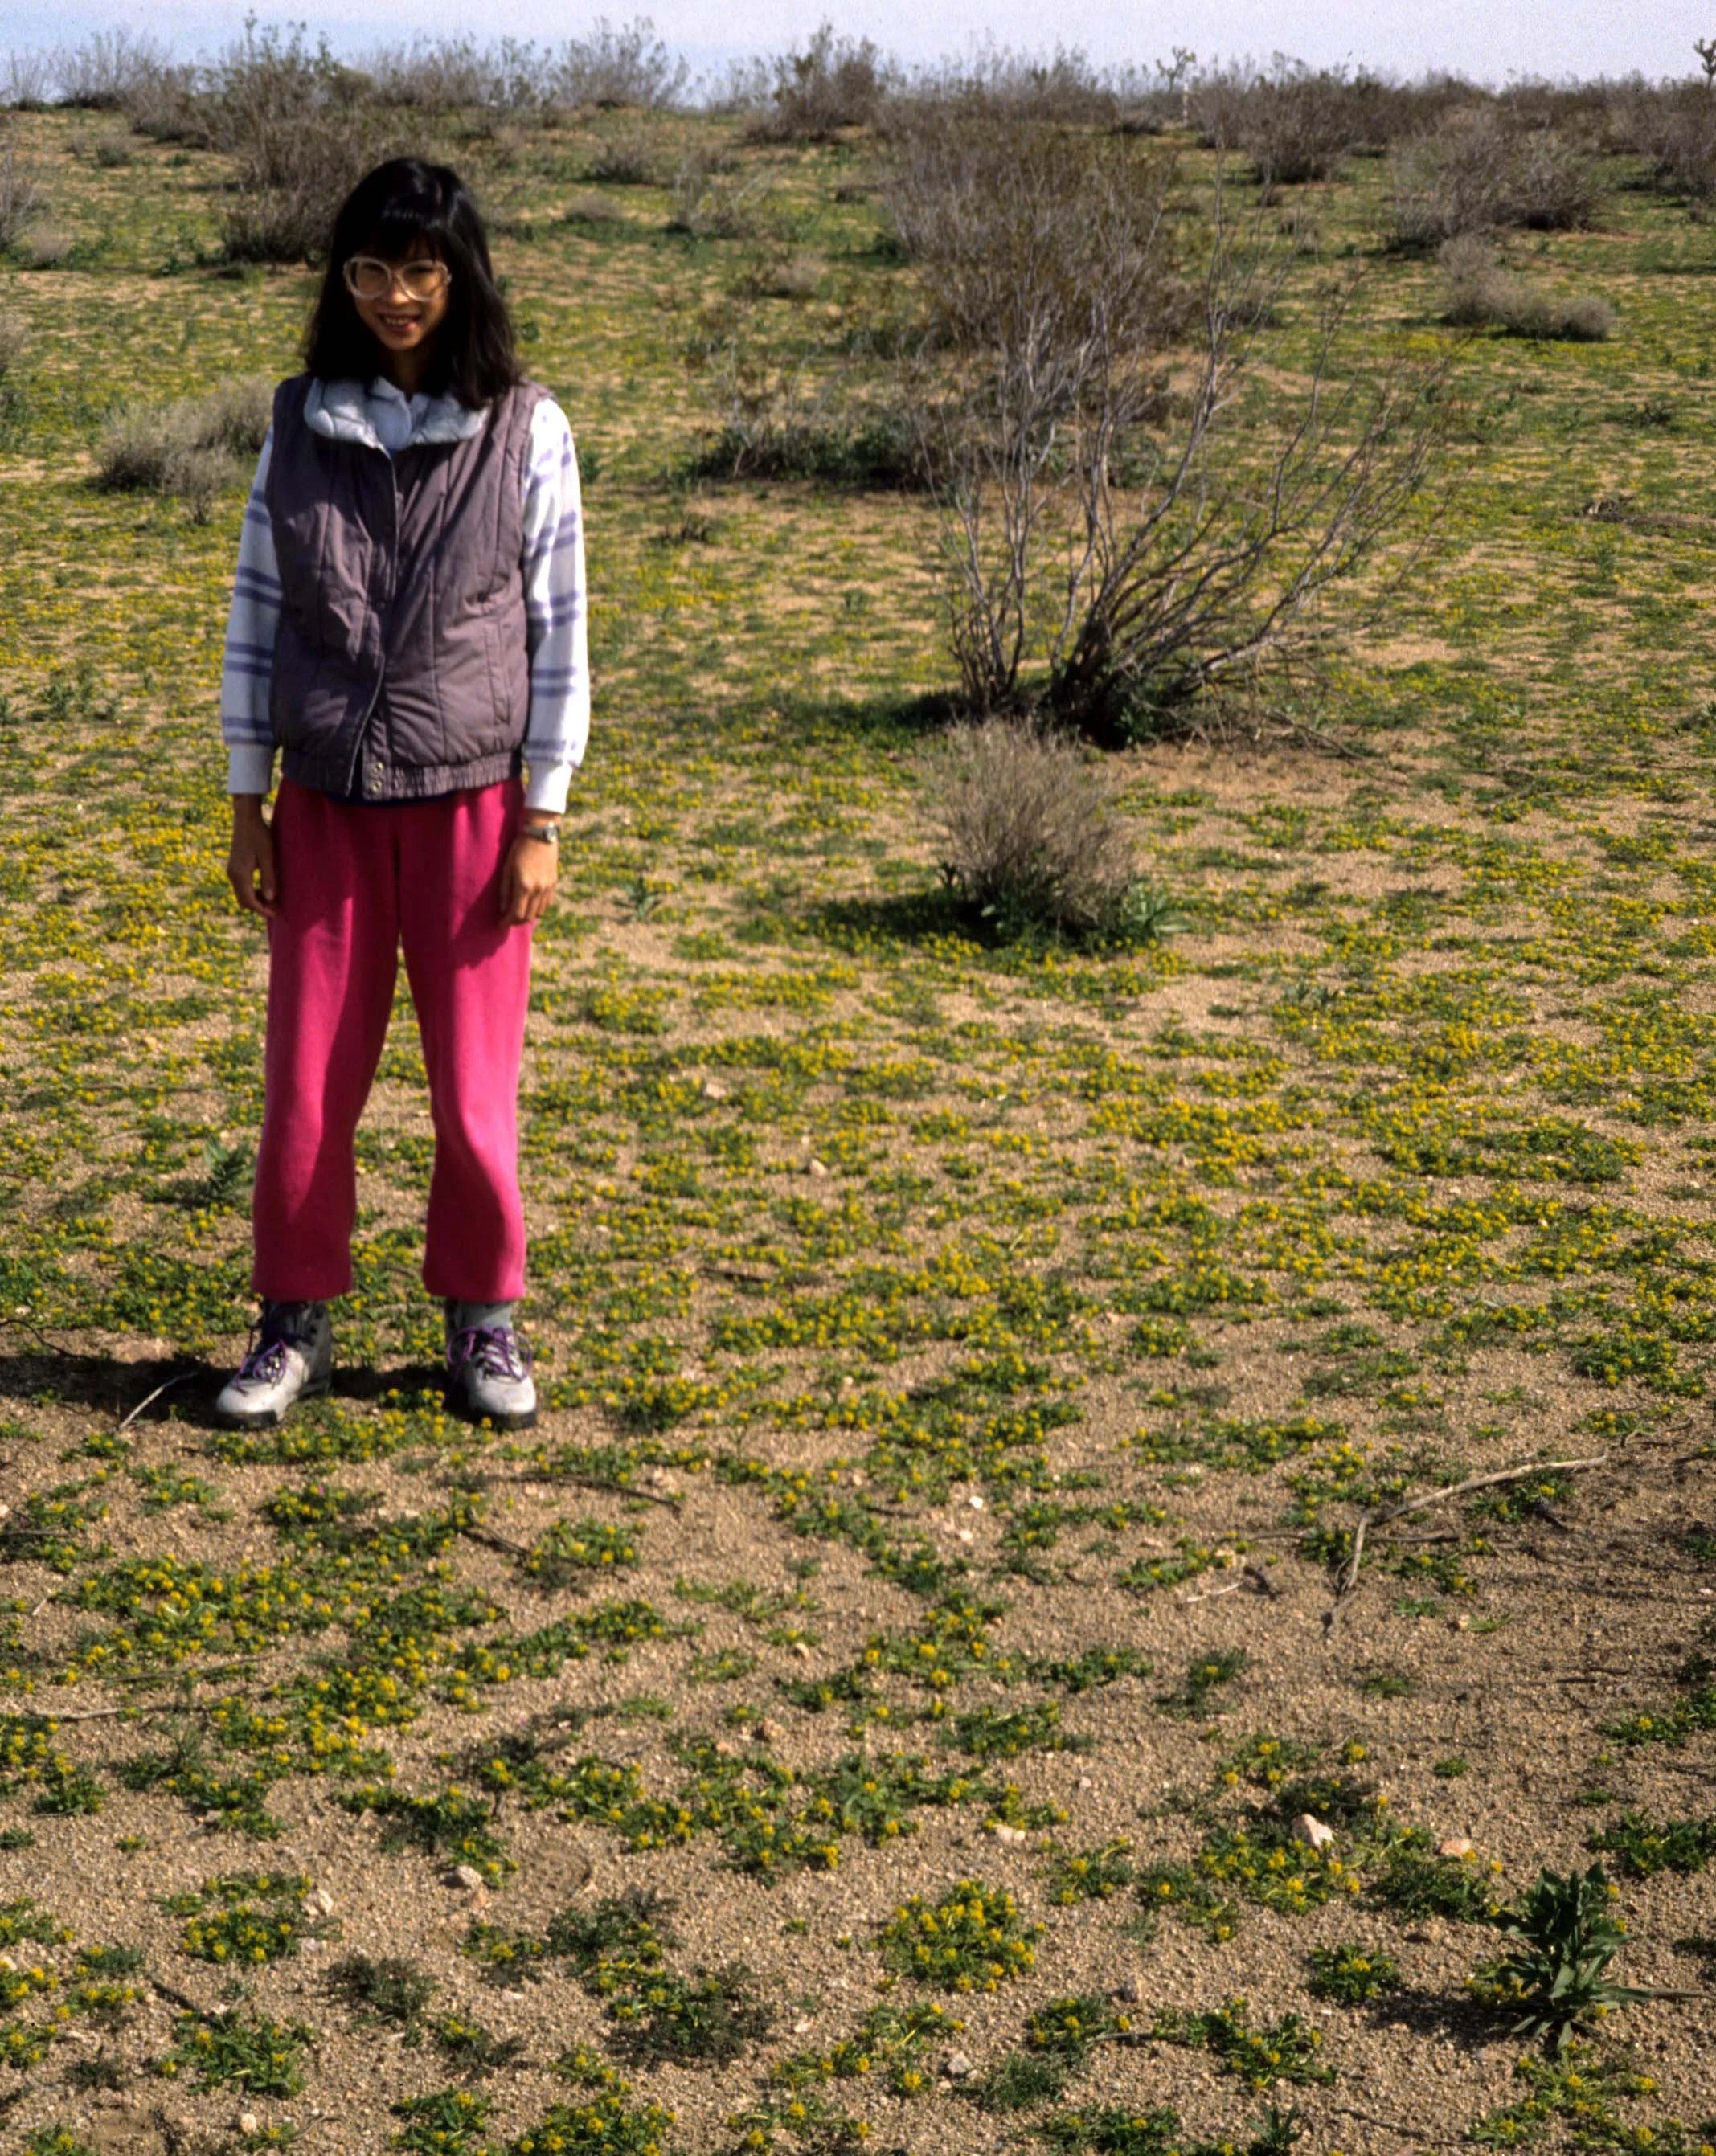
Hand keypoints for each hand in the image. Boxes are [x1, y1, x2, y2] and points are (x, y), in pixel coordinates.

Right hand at [228, 796, 277, 917]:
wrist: (246, 819)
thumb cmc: (259, 835)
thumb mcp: (268, 857)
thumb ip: (269, 878)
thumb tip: (271, 898)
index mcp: (239, 874)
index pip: (249, 900)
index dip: (262, 909)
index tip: (276, 914)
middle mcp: (232, 874)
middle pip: (244, 900)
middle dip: (259, 907)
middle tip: (277, 909)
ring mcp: (232, 871)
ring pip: (242, 894)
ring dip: (256, 900)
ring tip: (274, 901)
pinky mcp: (234, 867)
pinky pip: (242, 886)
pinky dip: (253, 892)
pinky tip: (266, 890)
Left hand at [500, 827, 558, 924]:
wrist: (540, 836)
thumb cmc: (519, 849)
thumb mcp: (507, 868)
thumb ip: (505, 890)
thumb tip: (503, 909)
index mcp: (524, 886)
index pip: (516, 913)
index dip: (507, 922)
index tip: (501, 923)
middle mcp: (538, 890)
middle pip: (528, 916)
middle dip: (517, 921)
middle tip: (508, 920)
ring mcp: (548, 887)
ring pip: (539, 912)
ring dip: (528, 916)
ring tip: (519, 913)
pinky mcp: (554, 883)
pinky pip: (546, 903)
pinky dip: (538, 908)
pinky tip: (530, 904)